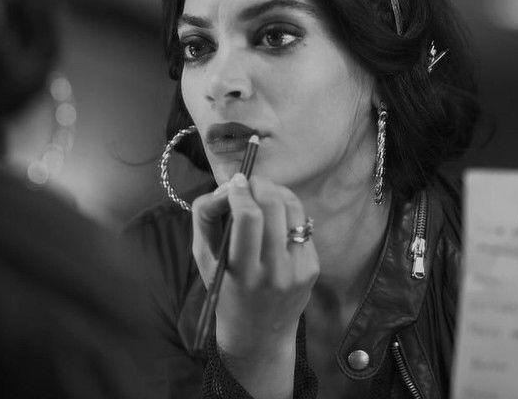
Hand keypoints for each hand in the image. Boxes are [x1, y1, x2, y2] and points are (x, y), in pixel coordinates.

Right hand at [192, 173, 318, 357]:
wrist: (260, 335)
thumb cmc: (225, 292)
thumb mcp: (204, 260)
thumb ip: (205, 218)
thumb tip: (226, 186)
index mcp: (244, 273)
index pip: (248, 218)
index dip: (240, 192)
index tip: (234, 182)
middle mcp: (275, 272)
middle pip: (273, 206)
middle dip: (260, 184)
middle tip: (249, 182)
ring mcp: (299, 269)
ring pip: (293, 209)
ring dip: (277, 191)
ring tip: (263, 192)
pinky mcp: (313, 266)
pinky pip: (302, 224)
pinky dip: (287, 211)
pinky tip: (275, 216)